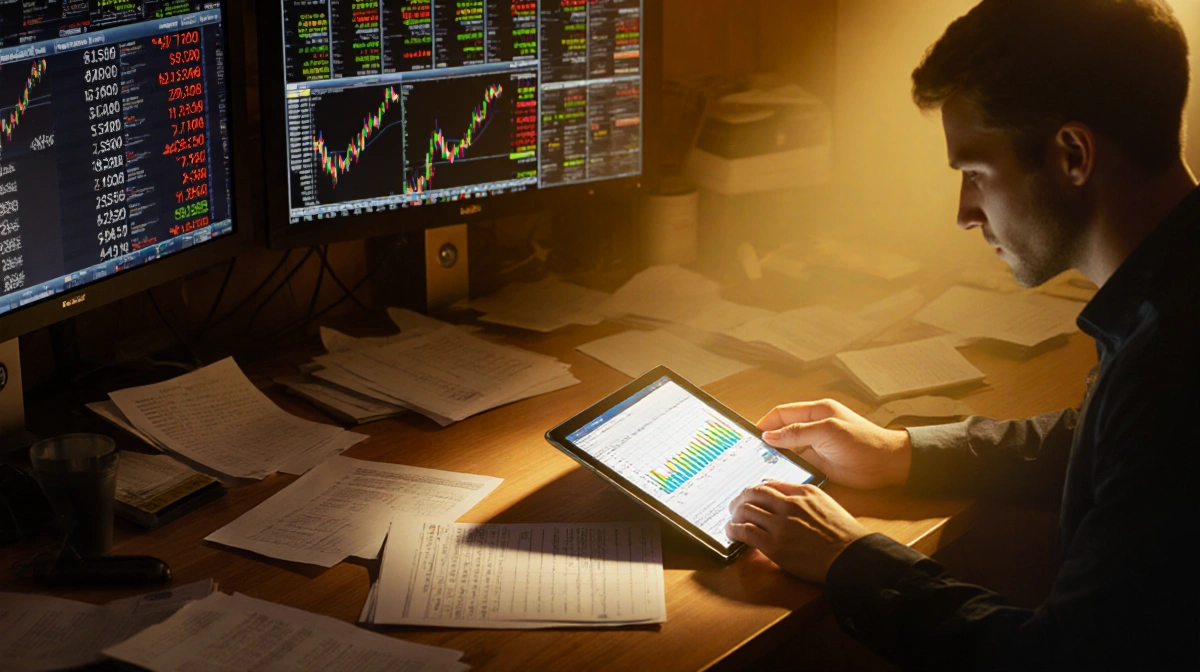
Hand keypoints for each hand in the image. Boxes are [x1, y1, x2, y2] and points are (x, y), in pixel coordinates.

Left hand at [727, 481, 869, 582]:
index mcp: (803, 493)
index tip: (748, 495)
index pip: (769, 484)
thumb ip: (802, 495)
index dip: (754, 489)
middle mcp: (789, 505)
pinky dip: (733, 530)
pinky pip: (745, 532)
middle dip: (739, 499)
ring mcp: (781, 525)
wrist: (851, 557)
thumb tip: (778, 489)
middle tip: (734, 506)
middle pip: (753, 494)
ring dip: (734, 515)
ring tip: (731, 520)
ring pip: (745, 510)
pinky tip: (731, 533)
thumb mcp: (824, 503)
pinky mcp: (775, 545)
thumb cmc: (842, 533)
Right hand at [757, 399, 911, 489]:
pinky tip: (778, 472)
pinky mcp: (820, 463)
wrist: (887, 465)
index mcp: (816, 411)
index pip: (783, 412)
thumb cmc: (863, 442)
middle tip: (752, 451)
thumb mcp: (827, 431)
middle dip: (768, 439)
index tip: (752, 434)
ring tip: (760, 463)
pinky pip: (797, 463)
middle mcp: (814, 426)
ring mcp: (816, 445)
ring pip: (788, 448)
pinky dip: (786, 466)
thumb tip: (770, 435)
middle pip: (783, 430)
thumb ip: (797, 432)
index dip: (766, 422)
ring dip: (776, 454)